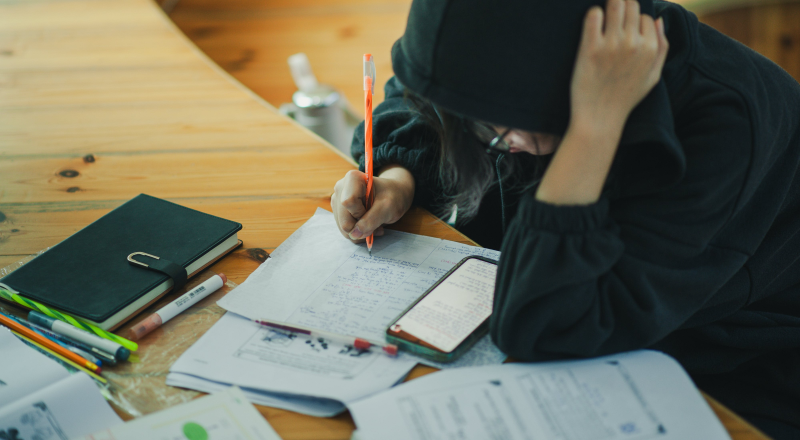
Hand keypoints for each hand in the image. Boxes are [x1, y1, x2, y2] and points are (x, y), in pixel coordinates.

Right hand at [330, 165, 414, 242]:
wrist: (395, 194)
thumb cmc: (394, 196)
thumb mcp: (388, 208)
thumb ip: (372, 220)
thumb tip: (354, 234)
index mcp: (352, 178)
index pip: (348, 202)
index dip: (360, 213)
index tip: (373, 211)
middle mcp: (341, 188)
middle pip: (343, 219)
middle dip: (361, 228)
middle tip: (377, 225)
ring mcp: (338, 200)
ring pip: (343, 227)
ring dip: (360, 232)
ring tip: (374, 225)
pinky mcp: (339, 210)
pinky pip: (344, 229)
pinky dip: (358, 232)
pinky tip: (368, 226)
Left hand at [535, 0, 667, 205]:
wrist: (599, 119)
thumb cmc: (625, 99)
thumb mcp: (653, 77)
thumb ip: (661, 47)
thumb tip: (659, 19)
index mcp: (650, 49)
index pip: (646, 16)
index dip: (635, 21)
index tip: (624, 31)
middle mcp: (634, 44)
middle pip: (631, 5)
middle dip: (622, 8)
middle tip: (612, 21)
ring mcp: (612, 45)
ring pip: (615, 4)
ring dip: (609, 7)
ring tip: (602, 19)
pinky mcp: (590, 48)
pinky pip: (594, 15)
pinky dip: (593, 14)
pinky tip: (592, 25)